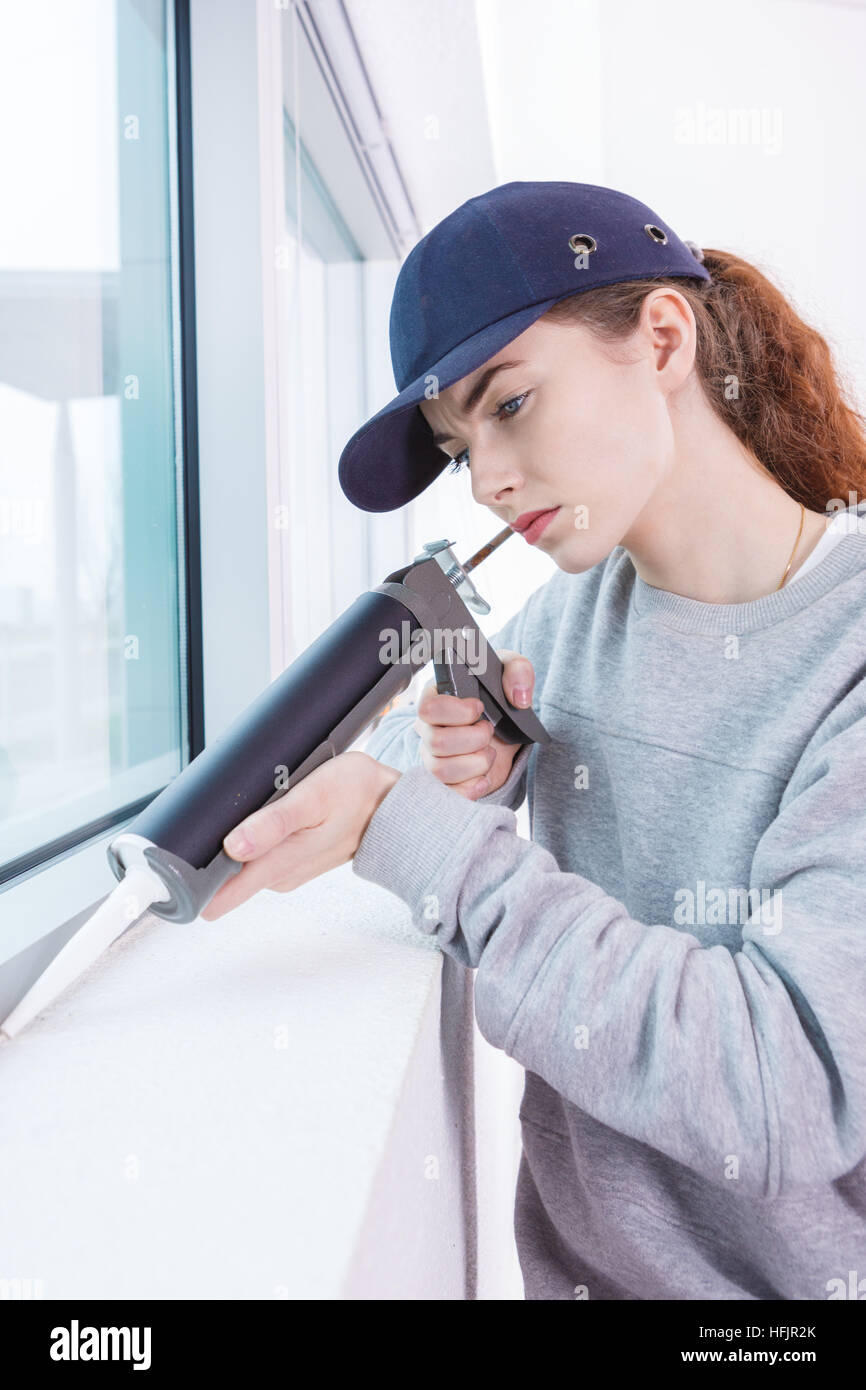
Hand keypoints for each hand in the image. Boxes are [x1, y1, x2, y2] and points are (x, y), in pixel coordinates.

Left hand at [199, 751, 400, 920]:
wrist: (390, 806)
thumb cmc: (355, 795)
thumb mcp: (313, 798)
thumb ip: (273, 823)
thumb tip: (233, 846)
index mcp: (278, 865)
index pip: (219, 895)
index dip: (187, 887)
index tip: (164, 871)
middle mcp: (277, 876)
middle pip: (221, 876)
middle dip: (206, 851)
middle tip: (208, 815)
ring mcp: (284, 871)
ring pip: (238, 864)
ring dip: (229, 842)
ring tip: (241, 809)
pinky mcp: (290, 861)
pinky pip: (256, 857)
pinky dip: (249, 840)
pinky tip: (258, 817)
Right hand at [413, 649, 534, 799]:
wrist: (506, 728)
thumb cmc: (499, 696)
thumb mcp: (511, 671)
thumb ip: (518, 671)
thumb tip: (519, 698)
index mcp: (435, 698)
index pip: (428, 709)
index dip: (458, 712)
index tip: (480, 708)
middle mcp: (427, 729)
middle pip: (436, 742)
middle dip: (474, 738)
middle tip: (489, 730)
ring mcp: (432, 758)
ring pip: (441, 770)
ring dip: (476, 763)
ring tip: (489, 753)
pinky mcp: (444, 782)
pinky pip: (448, 794)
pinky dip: (471, 788)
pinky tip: (485, 777)